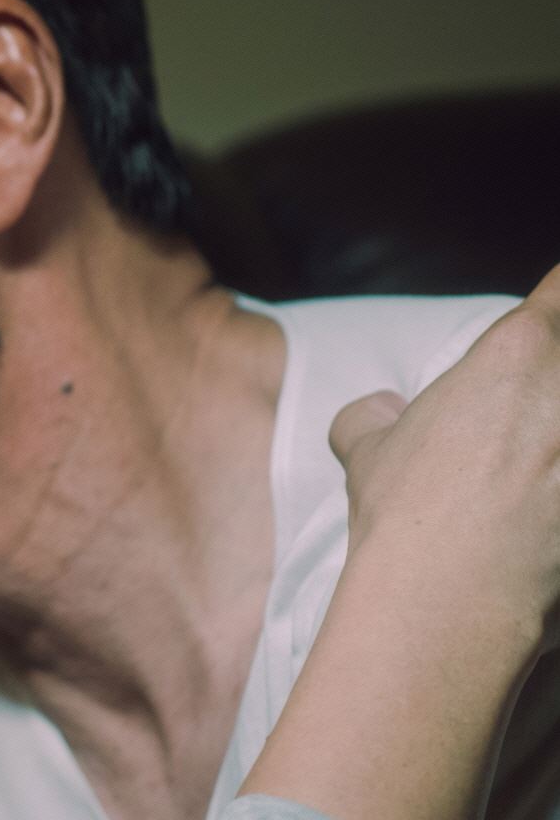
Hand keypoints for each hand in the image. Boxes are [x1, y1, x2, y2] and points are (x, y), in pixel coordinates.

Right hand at [330, 266, 559, 649]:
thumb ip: (375, 414)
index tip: (553, 313)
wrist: (447, 602)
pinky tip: (550, 520)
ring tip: (544, 468)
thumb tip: (378, 412)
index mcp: (516, 352)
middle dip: (557, 380)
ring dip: (558, 446)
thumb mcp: (365, 449)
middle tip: (538, 419)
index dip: (559, 302)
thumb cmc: (406, 517)